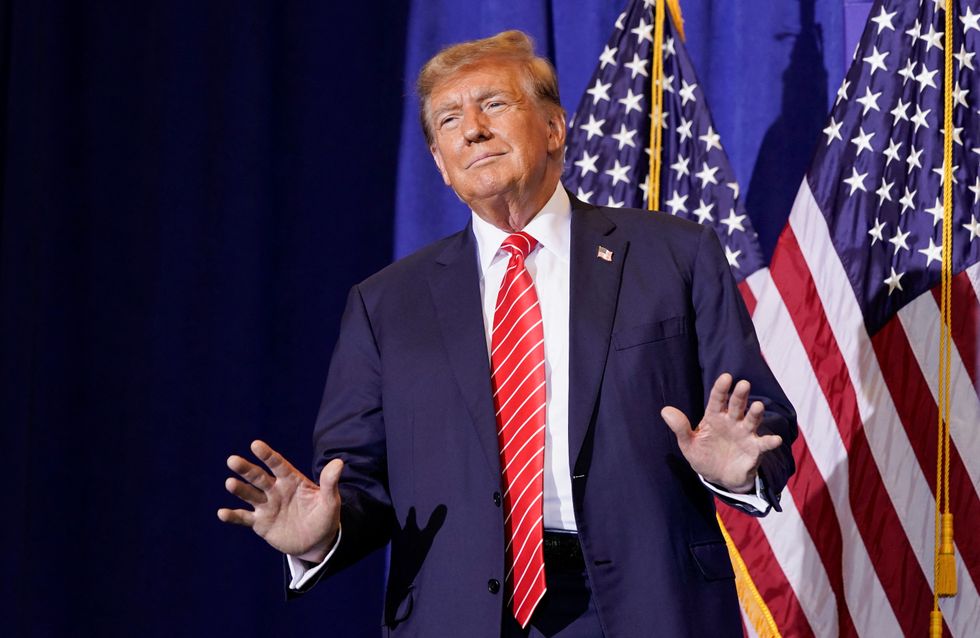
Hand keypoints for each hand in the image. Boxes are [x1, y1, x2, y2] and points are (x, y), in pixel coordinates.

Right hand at [217, 440, 341, 561]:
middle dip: (246, 469)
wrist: (317, 542)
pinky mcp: (260, 523)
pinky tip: (221, 513)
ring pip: (249, 494)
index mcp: (291, 480)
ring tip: (230, 483)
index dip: (267, 455)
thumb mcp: (330, 501)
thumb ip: (330, 482)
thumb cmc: (324, 517)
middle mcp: (276, 490)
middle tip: (232, 460)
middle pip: (258, 477)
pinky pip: (244, 518)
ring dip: (239, 489)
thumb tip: (339, 462)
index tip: (255, 444)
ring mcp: (266, 506)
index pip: (278, 464)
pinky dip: (233, 516)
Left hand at [661, 373, 782, 493]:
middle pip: (736, 405)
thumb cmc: (704, 456)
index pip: (717, 399)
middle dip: (740, 395)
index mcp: (714, 417)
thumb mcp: (689, 445)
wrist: (720, 477)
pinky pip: (763, 444)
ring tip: (757, 406)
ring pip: (751, 420)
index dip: (721, 389)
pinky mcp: (755, 449)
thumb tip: (665, 410)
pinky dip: (770, 442)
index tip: (726, 377)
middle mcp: (732, 422)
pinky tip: (774, 440)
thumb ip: (680, 428)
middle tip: (743, 384)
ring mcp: (745, 434)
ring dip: (755, 414)